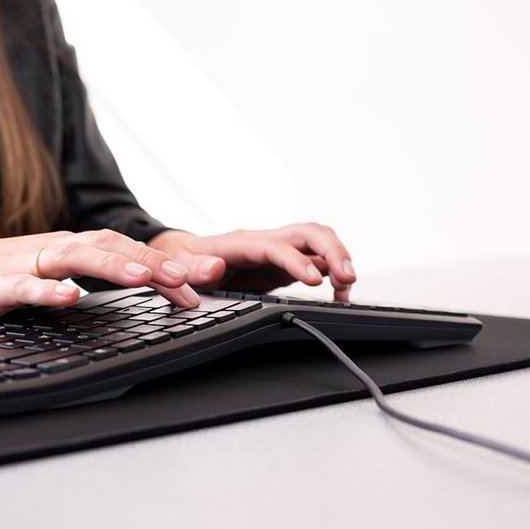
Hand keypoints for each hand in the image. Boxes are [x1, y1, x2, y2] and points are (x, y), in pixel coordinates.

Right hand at [0, 229, 200, 319]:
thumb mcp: (48, 275)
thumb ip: (86, 276)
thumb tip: (135, 285)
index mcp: (70, 248)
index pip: (128, 251)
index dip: (166, 264)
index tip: (202, 285)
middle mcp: (54, 248)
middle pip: (113, 248)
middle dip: (155, 264)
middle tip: (191, 281)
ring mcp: (26, 264)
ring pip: (78, 259)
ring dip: (114, 266)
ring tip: (144, 278)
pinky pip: (27, 286)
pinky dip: (50, 290)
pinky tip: (70, 298)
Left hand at [148, 224, 356, 301]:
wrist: (188, 258)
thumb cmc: (186, 261)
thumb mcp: (182, 266)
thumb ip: (196, 269)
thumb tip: (214, 268)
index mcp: (242, 243)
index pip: (277, 246)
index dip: (297, 261)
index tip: (315, 280)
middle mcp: (266, 243)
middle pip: (309, 233)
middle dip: (333, 251)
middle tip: (347, 278)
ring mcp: (279, 253)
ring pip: (318, 244)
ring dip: (339, 261)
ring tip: (347, 287)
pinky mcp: (285, 266)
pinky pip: (317, 263)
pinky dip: (333, 277)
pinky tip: (339, 295)